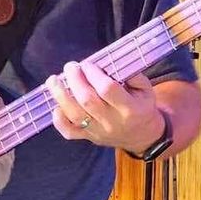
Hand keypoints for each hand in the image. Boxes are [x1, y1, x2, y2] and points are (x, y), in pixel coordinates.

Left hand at [47, 61, 164, 153]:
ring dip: (60, 96)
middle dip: (75, 80)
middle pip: (87, 100)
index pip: (107, 89)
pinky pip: (69, 132)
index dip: (94, 73)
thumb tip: (113, 61)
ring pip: (75, 115)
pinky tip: (56, 105)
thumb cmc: (141, 107)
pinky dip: (59, 119)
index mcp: (129, 108)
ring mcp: (99, 132)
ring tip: (53, 81)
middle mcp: (113, 122)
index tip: (87, 63)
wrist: (142, 136)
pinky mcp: (89, 138)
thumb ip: (133, 75)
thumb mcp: (146, 90)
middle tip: (70, 67)